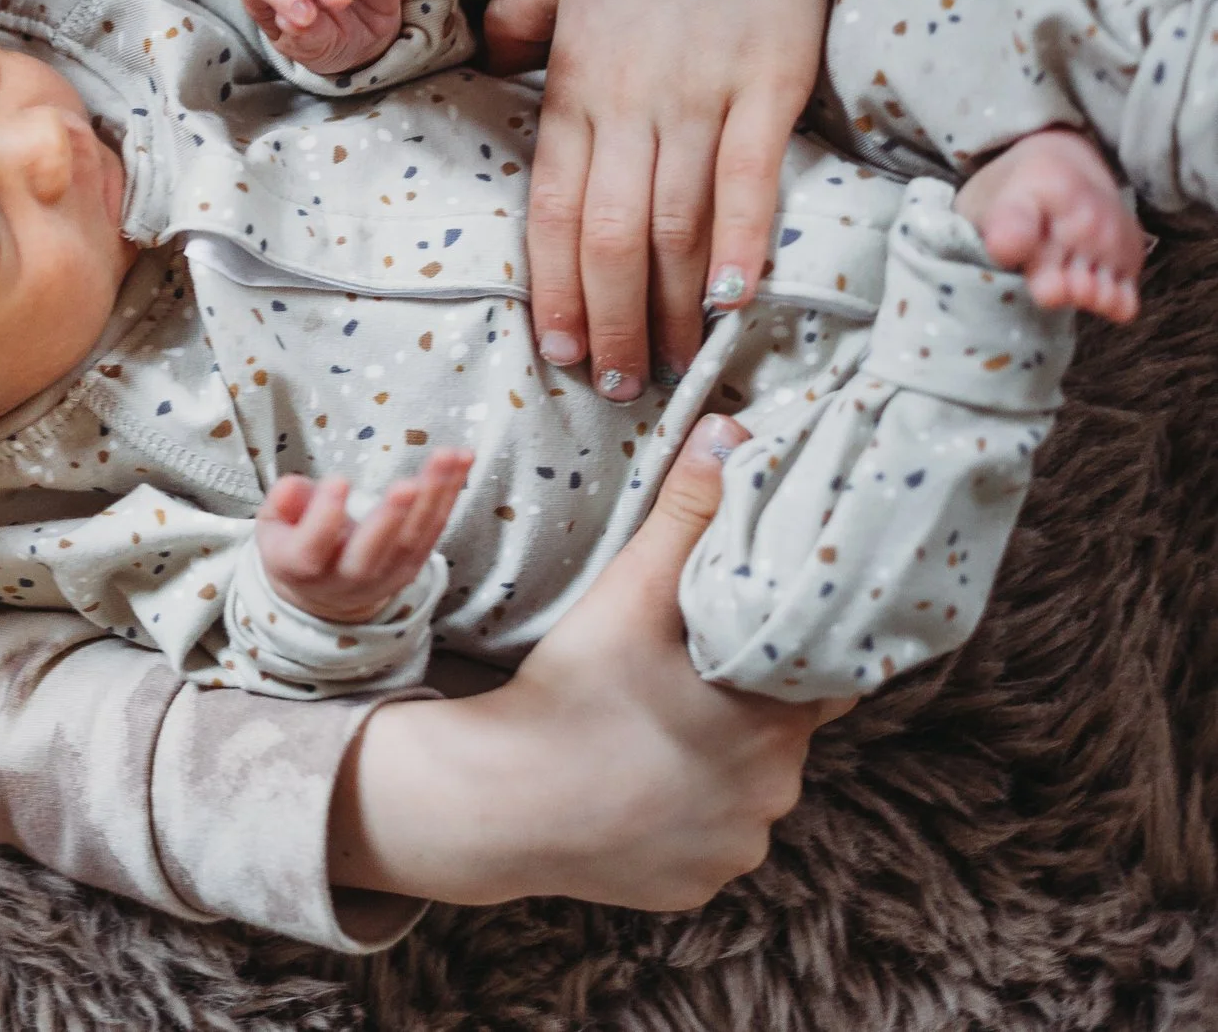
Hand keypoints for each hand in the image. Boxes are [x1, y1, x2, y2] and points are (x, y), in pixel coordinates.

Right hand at [256, 453, 469, 624]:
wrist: (323, 593)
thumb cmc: (295, 543)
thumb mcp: (272, 524)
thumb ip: (281, 503)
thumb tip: (293, 488)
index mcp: (300, 567)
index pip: (311, 548)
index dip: (324, 518)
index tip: (338, 481)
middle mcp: (345, 580)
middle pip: (370, 555)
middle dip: (390, 519)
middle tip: (407, 485)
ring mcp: (383, 577)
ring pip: (411, 541)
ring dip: (434, 496)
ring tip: (449, 456)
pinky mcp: (412, 567)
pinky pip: (433, 531)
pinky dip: (449, 495)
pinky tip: (462, 463)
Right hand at [329, 417, 847, 907]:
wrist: (497, 802)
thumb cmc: (570, 690)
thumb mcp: (630, 595)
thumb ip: (687, 515)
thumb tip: (732, 430)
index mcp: (777, 725)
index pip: (820, 676)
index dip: (785, 647)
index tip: (749, 628)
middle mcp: (775, 799)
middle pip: (782, 735)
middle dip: (744, 704)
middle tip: (682, 672)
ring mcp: (735, 852)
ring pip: (746, 791)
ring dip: (715, 762)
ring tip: (650, 726)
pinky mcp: (693, 888)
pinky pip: (706, 840)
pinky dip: (683, 815)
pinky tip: (636, 783)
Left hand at [482, 0, 829, 396]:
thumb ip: (521, 32)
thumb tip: (498, 70)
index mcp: (572, 85)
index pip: (549, 211)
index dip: (552, 291)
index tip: (558, 351)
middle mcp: (627, 101)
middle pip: (605, 238)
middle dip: (607, 323)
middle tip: (617, 386)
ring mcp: (699, 93)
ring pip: (671, 225)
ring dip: (667, 308)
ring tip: (670, 367)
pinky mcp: (768, 79)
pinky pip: (750, 177)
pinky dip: (742, 245)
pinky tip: (733, 303)